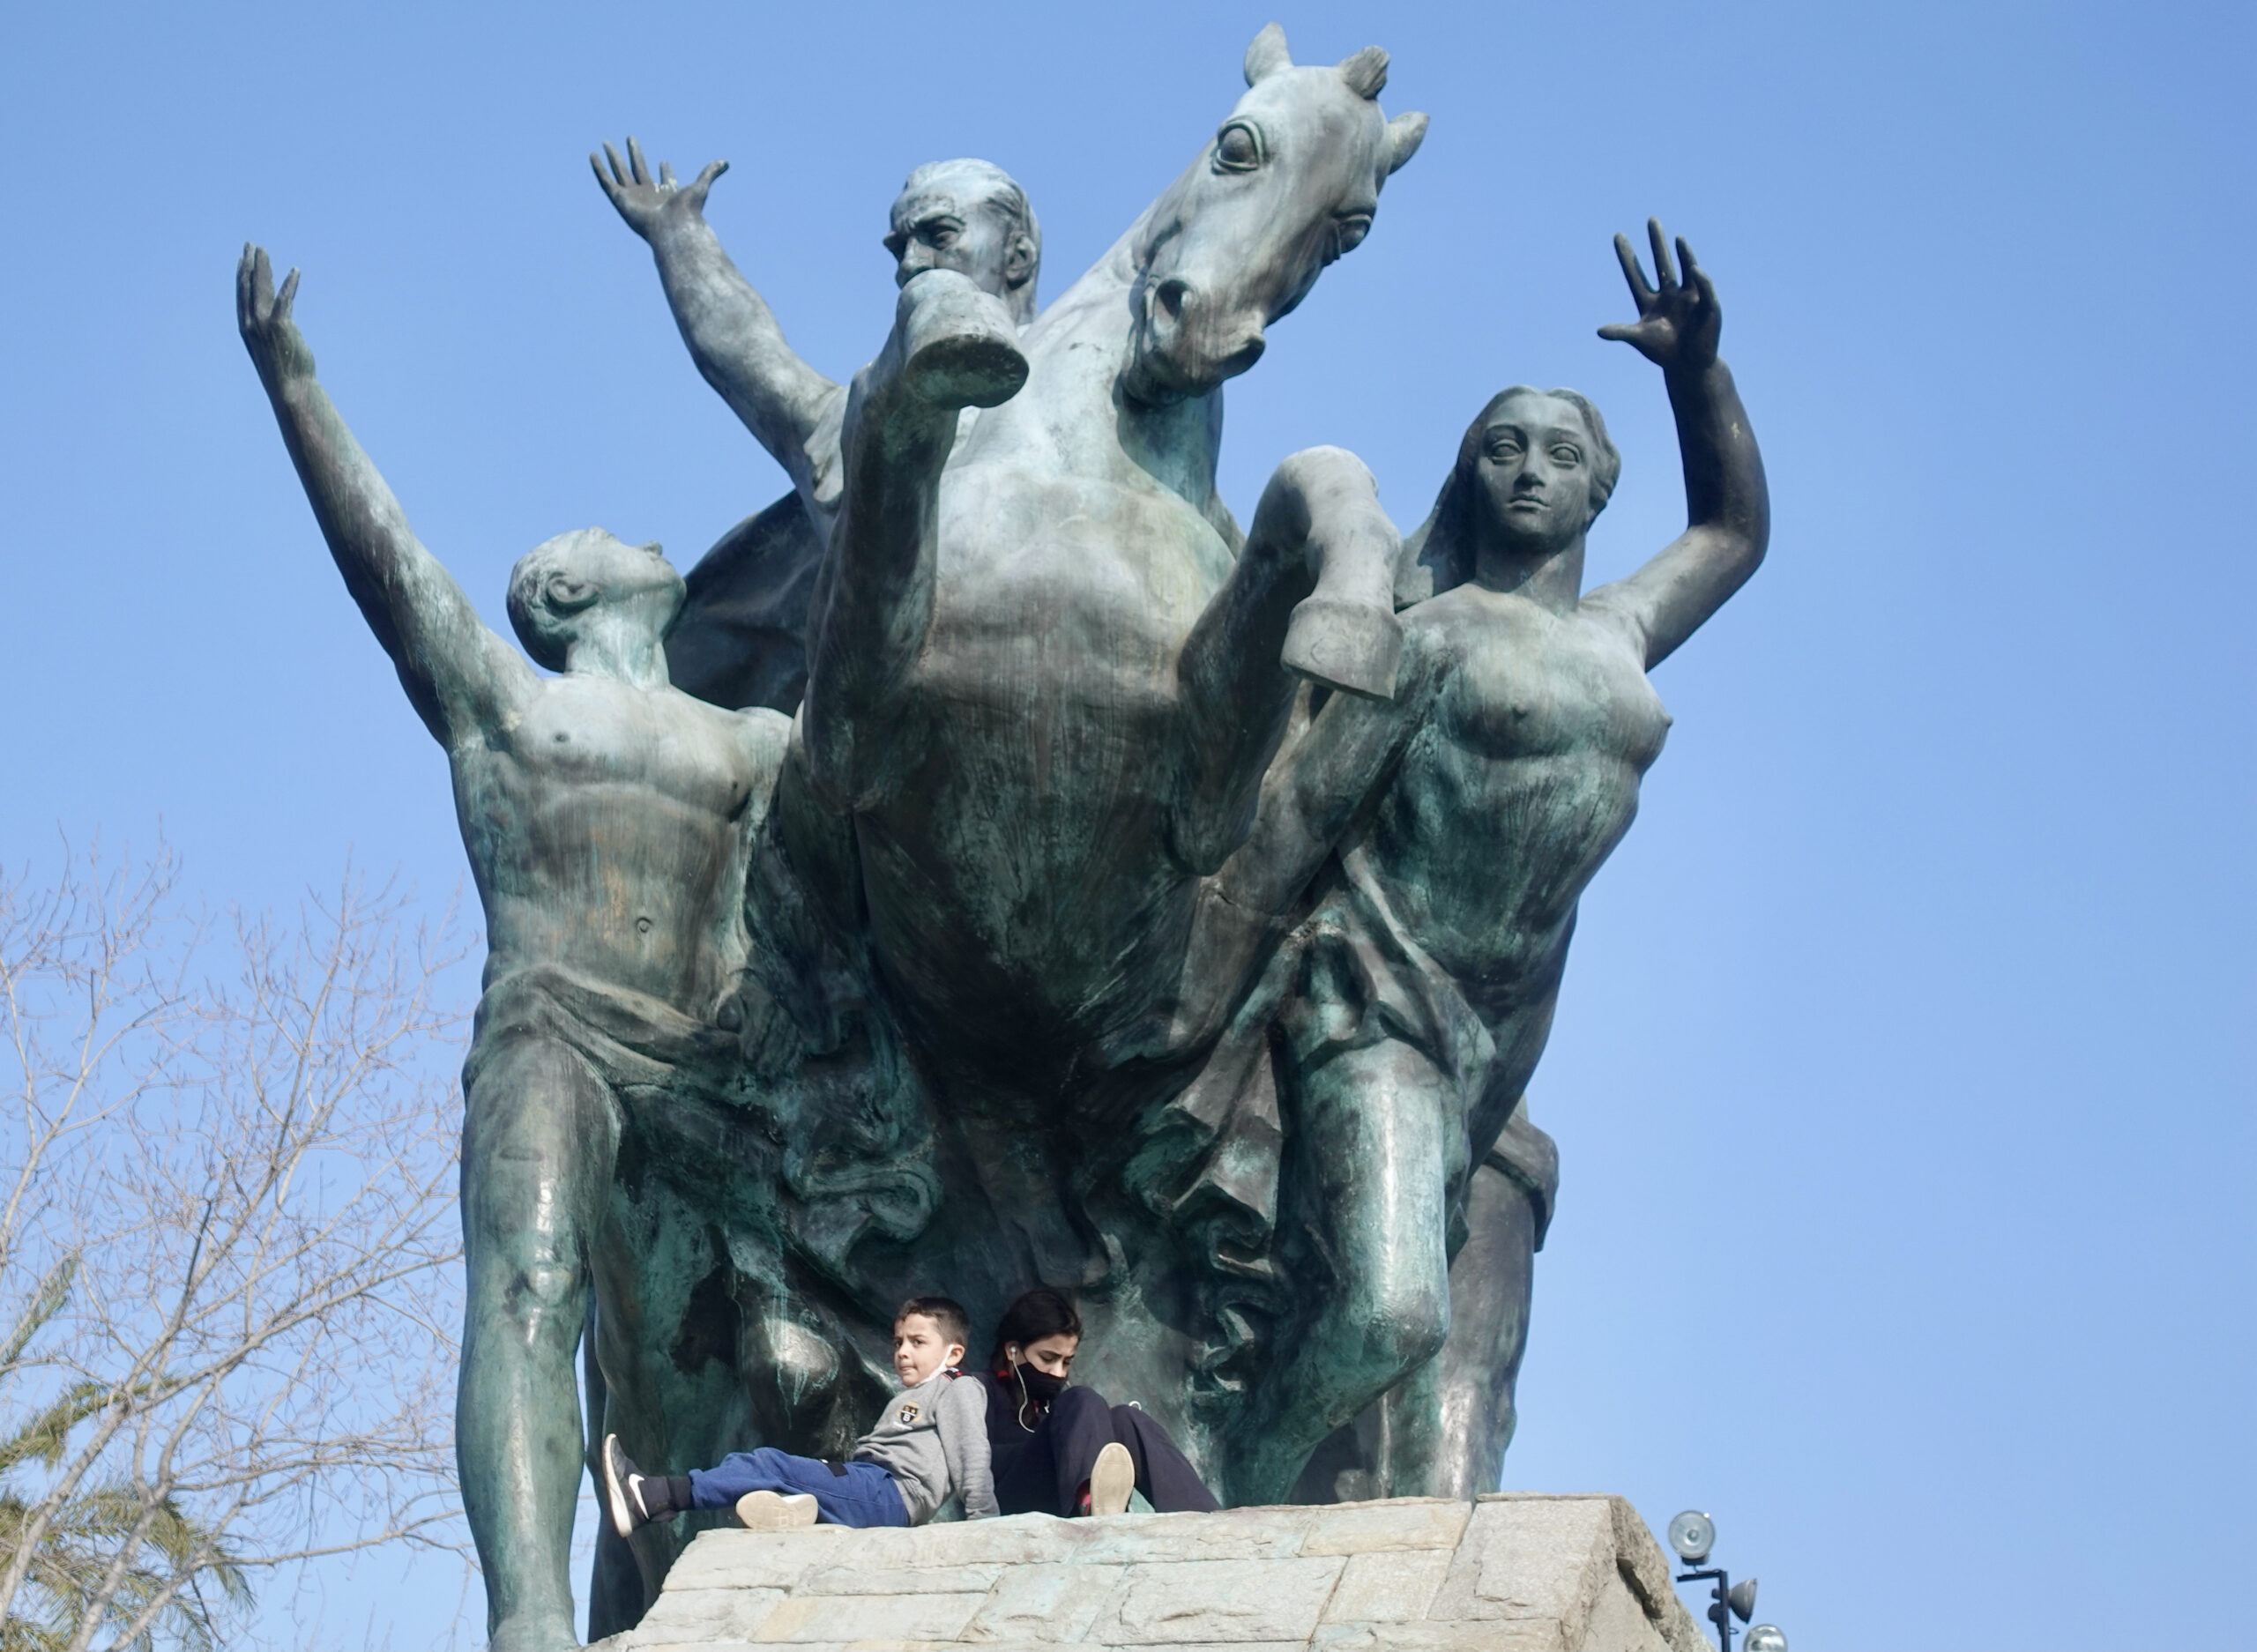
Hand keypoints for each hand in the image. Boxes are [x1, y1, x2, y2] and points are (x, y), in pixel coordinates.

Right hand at [236, 245, 313, 387]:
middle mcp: (250, 324)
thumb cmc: (284, 372)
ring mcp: (263, 325)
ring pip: (261, 289)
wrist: (290, 389)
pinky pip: (284, 299)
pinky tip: (295, 271)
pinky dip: (289, 284)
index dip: (241, 276)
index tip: (242, 260)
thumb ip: (271, 334)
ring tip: (263, 250)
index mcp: (246, 329)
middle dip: (249, 264)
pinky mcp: (280, 326)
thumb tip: (280, 329)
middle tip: (250, 246)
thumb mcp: (272, 349)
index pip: (241, 296)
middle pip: (247, 287)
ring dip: (263, 267)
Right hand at [590, 136, 726, 242]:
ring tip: (606, 143)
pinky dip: (599, 169)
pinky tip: (593, 156)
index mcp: (667, 194)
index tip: (665, 162)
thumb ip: (711, 173)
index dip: (667, 171)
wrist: (674, 227)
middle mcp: (649, 195)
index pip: (666, 180)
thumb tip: (727, 162)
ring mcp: (633, 197)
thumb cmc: (688, 210)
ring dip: (613, 158)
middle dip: (634, 154)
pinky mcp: (620, 200)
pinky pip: (606, 182)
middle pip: (639, 170)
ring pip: (620, 172)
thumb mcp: (701, 186)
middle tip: (631, 139)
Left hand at [718, 972, 801, 1082]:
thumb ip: (726, 1014)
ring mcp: (788, 1021)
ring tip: (769, 1074)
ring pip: (790, 1038)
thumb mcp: (722, 1008)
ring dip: (781, 1057)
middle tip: (759, 1070)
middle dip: (770, 1051)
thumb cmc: (728, 1009)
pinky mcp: (793, 1032)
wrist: (740, 1005)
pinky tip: (786, 1071)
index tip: (748, 1056)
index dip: (757, 1037)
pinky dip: (793, 1057)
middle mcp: (778, 1009)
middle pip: (779, 1030)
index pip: (764, 1017)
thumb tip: (733, 1022)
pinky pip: (798, 1044)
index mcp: (761, 999)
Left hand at [1597, 219, 1720, 374]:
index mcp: (1649, 301)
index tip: (1617, 235)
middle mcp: (1669, 294)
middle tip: (1651, 219)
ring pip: (1685, 270)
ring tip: (1677, 238)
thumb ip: (1622, 333)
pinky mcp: (1706, 304)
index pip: (1635, 274)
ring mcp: (1688, 297)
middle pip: (1661, 263)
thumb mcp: (1640, 340)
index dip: (1626, 256)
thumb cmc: (1664, 352)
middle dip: (1656, 242)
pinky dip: (1699, 279)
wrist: (1689, 365)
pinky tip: (1694, 269)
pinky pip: (1703, 288)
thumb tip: (1599, 331)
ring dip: (1683, 254)